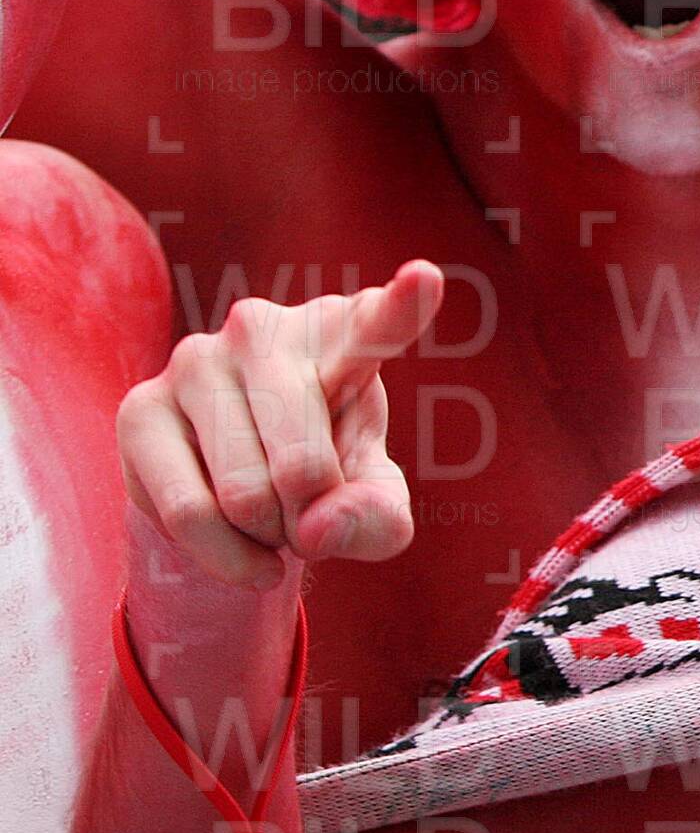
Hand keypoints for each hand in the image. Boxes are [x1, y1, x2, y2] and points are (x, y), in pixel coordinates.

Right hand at [116, 260, 444, 586]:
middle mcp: (267, 329)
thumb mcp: (375, 503)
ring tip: (272, 518)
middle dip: (311, 519)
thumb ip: (376, 518)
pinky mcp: (141, 407)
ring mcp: (197, 360)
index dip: (404, 305)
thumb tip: (316, 530)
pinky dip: (224, 554)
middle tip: (312, 517)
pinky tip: (237, 545)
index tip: (425, 278)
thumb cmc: (328, 473)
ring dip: (266, 536)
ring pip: (243, 496)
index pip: (379, 323)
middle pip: (302, 465)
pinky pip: (188, 512)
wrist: (237, 487)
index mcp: (345, 334)